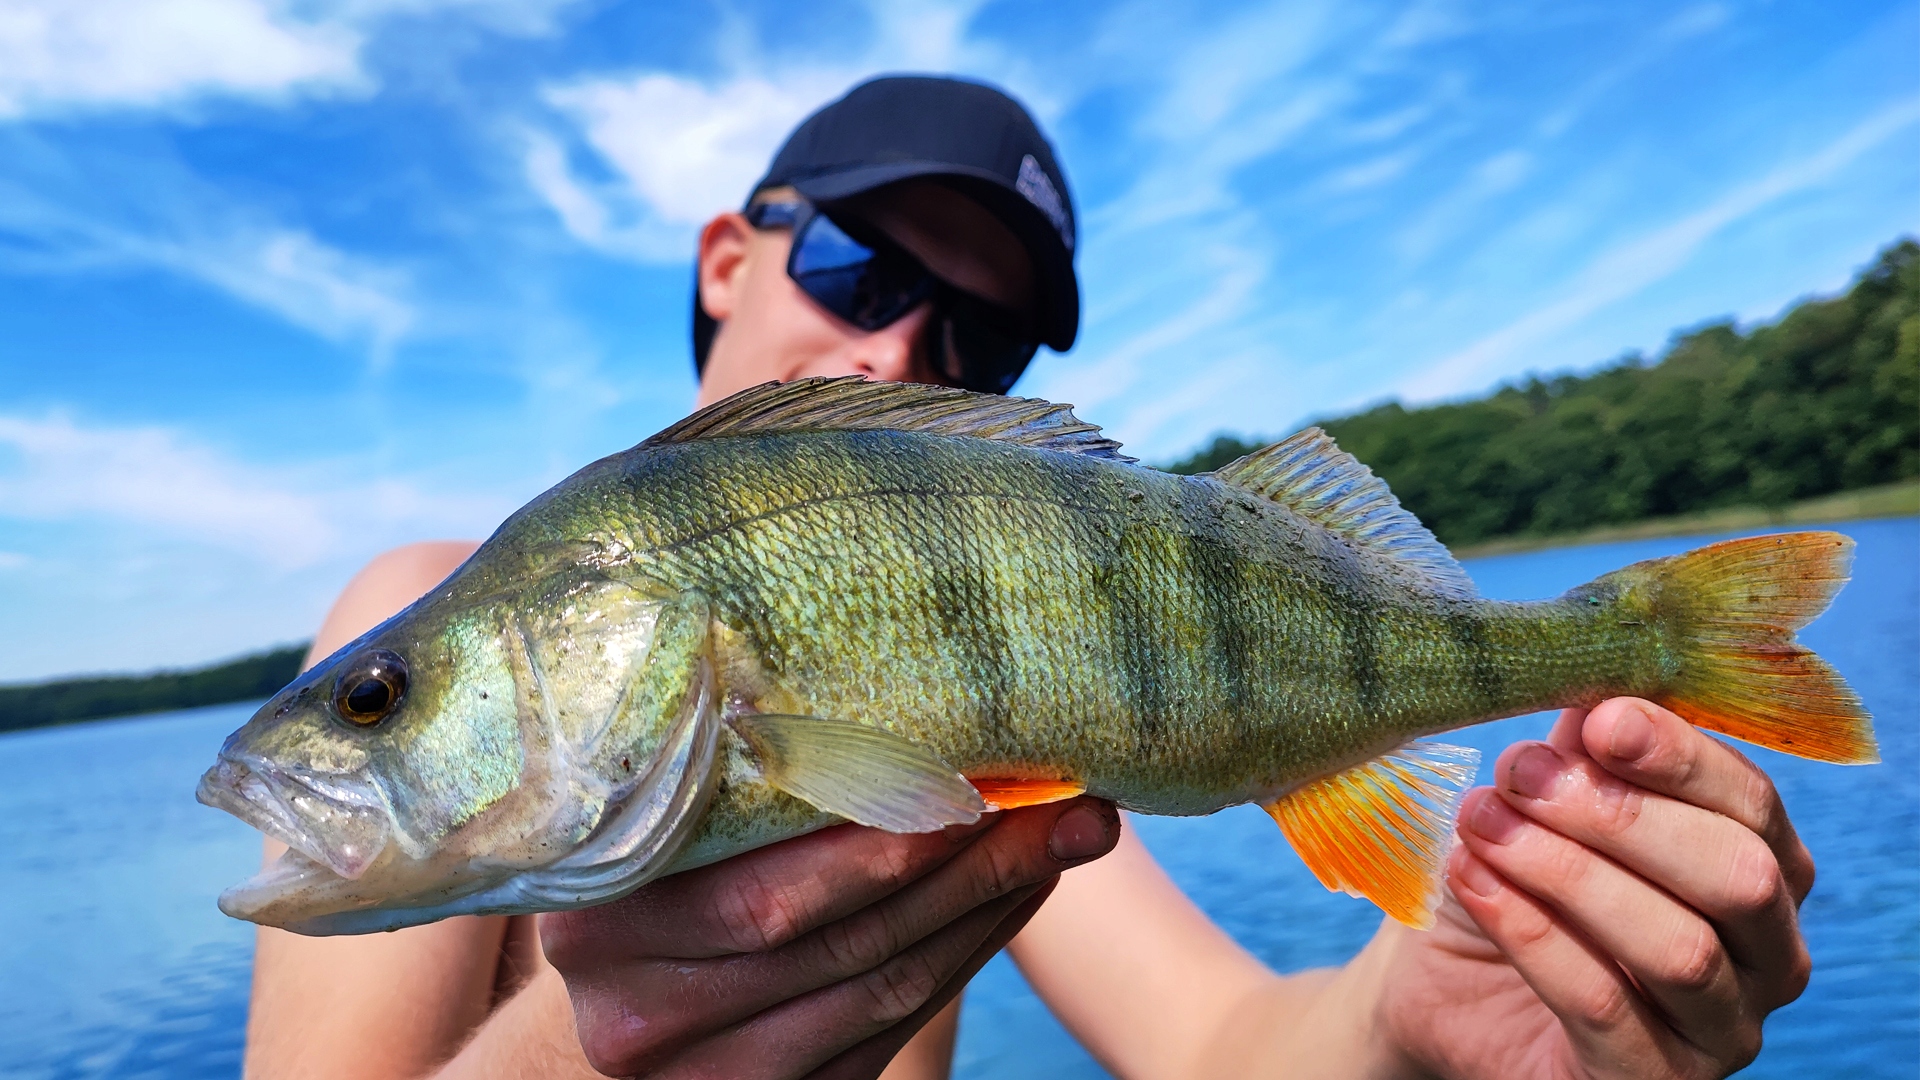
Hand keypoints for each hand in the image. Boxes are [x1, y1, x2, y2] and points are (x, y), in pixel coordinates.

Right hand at [541, 797, 1118, 1079]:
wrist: (622, 978)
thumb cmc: (651, 857)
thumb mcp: (652, 810)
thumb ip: (723, 774)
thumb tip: (884, 684)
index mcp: (598, 920)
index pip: (767, 891)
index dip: (885, 832)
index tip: (979, 771)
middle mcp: (638, 1013)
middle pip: (843, 937)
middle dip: (969, 863)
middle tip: (1065, 801)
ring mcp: (702, 1072)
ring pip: (881, 985)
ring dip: (986, 907)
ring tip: (1062, 836)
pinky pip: (890, 1026)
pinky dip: (965, 952)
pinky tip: (1014, 892)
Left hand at [1374, 698, 1812, 1078]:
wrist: (1440, 983)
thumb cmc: (1513, 879)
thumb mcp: (1543, 803)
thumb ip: (1581, 754)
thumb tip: (1599, 694)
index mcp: (1763, 868)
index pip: (1752, 804)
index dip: (1680, 755)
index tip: (1598, 718)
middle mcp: (1766, 955)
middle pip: (1736, 876)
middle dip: (1623, 815)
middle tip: (1521, 774)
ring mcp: (1720, 1032)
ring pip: (1677, 947)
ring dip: (1568, 871)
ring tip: (1482, 823)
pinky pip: (1603, 1007)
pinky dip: (1533, 934)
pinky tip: (1472, 880)